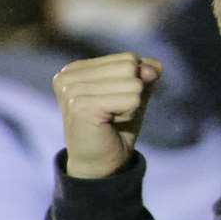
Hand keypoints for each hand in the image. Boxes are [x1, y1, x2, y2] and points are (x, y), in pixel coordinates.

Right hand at [52, 53, 162, 178]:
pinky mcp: (80, 105)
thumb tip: (153, 67)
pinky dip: (130, 112)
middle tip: (115, 112)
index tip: (115, 102)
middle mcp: (67, 75)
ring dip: (131, 104)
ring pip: (133, 83)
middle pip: (130, 66)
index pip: (128, 58)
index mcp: (75, 68)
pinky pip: (131, 99)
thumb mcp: (135, 92)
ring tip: (112, 118)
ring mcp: (71, 90)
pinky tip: (110, 123)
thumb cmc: (117, 126)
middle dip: (133, 92)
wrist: (102, 161)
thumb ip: (145, 73)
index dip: (134, 81)